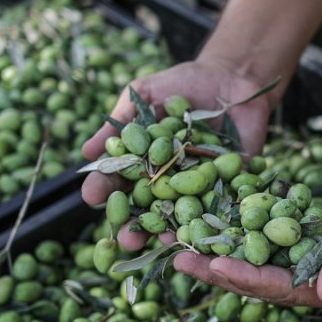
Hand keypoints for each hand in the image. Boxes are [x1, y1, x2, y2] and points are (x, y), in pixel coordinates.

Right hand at [81, 59, 280, 244]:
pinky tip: (201, 233)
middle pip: (144, 208)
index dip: (103, 188)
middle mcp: (166, 179)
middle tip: (124, 239)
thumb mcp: (147, 92)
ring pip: (178, 216)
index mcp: (142, 160)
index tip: (90, 195)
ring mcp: (196, 187)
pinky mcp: (228, 188)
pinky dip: (210, 222)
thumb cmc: (184, 83)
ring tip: (161, 242)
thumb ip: (121, 120)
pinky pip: (217, 210)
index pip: (117, 179)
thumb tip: (87, 152)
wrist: (234, 79)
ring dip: (169, 232)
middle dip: (133, 225)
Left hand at [173, 169, 321, 308]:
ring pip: (256, 258)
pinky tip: (210, 214)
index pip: (281, 290)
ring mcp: (308, 258)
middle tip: (178, 254)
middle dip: (218, 268)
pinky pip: (267, 233)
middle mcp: (315, 280)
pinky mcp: (305, 234)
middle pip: (257, 279)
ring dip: (220, 249)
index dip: (246, 278)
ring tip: (182, 239)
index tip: (214, 263)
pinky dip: (240, 226)